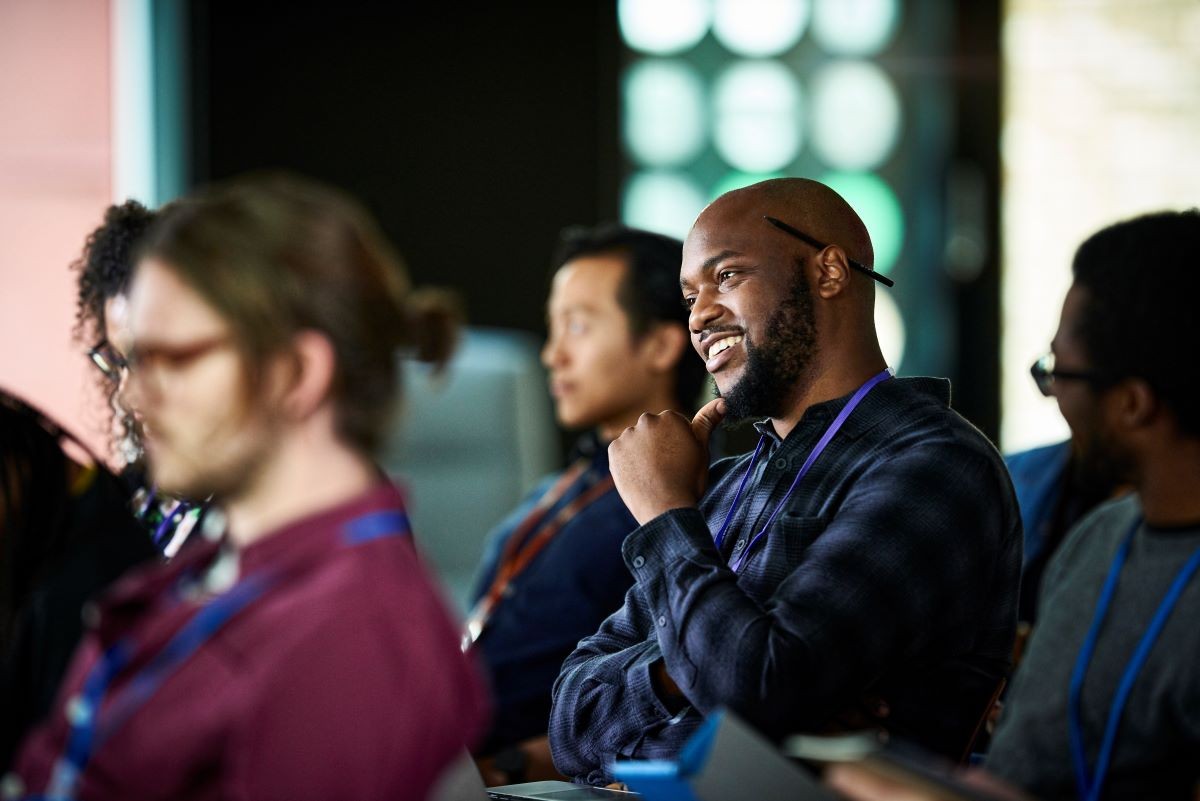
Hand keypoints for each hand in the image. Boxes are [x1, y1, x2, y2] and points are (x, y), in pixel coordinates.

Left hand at [609, 398, 725, 524]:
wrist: (665, 508)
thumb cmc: (688, 480)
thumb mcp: (702, 449)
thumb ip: (708, 421)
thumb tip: (722, 402)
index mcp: (670, 417)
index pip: (671, 425)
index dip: (676, 443)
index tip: (678, 459)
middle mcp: (647, 420)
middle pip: (652, 430)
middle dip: (657, 443)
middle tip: (664, 467)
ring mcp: (628, 434)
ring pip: (636, 440)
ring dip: (641, 452)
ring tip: (651, 473)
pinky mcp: (614, 449)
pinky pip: (621, 451)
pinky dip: (627, 461)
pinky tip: (638, 474)